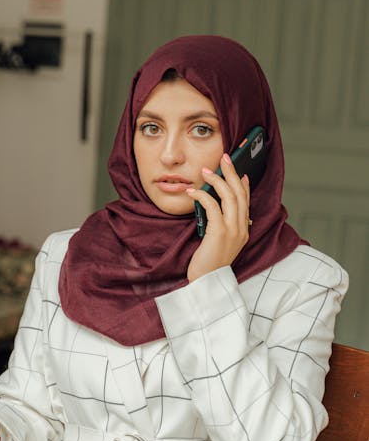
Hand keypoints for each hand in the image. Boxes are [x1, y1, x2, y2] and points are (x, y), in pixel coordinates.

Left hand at [185, 152, 250, 281]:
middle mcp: (242, 228)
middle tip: (224, 158)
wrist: (207, 282)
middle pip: (240, 193)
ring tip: (206, 170)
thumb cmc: (209, 263)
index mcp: (244, 230)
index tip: (240, 171)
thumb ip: (224, 226)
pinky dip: (203, 195)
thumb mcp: (220, 242)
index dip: (243, 184)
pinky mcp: (220, 232)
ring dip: (217, 180)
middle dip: (232, 173)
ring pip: (230, 196)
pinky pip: (213, 206)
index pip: (246, 201)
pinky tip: (193, 191)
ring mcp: (233, 230)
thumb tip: (218, 206)